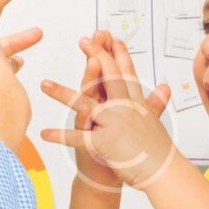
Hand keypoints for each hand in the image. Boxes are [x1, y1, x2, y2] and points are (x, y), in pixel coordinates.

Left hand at [41, 33, 173, 189]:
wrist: (163, 173)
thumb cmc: (158, 150)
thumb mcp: (155, 122)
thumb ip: (155, 102)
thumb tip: (165, 87)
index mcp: (136, 102)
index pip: (126, 72)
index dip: (117, 52)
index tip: (109, 35)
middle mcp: (125, 108)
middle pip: (109, 76)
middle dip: (96, 55)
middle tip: (84, 40)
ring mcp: (114, 123)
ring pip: (85, 103)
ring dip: (62, 93)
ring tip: (44, 84)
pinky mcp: (104, 143)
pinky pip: (78, 138)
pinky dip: (60, 136)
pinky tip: (44, 134)